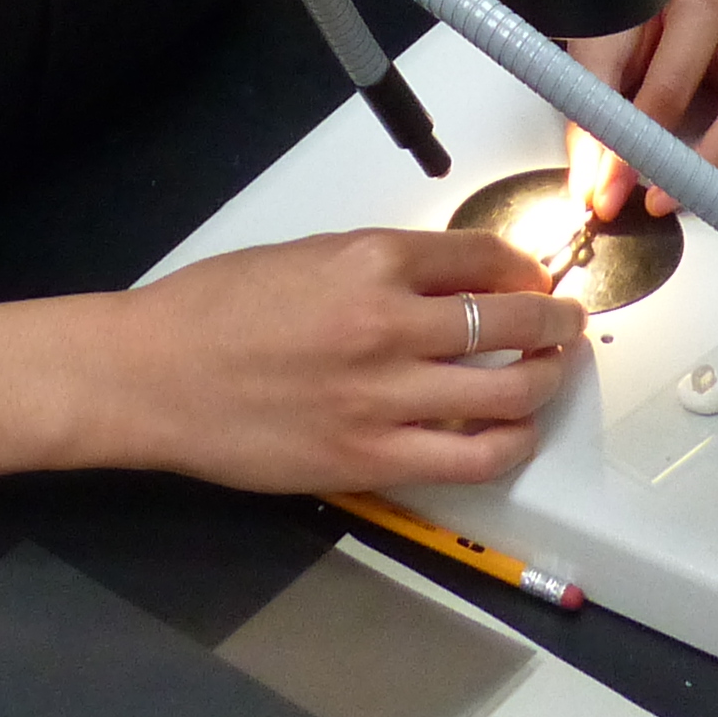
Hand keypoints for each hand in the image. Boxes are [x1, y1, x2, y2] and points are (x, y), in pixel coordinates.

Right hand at [90, 228, 584, 494]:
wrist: (152, 375)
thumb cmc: (212, 310)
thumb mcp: (307, 256)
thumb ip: (381, 267)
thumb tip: (450, 282)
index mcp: (370, 259)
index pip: (484, 256)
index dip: (524, 267)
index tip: (532, 277)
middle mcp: (389, 324)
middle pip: (512, 321)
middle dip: (555, 321)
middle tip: (566, 324)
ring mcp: (384, 397)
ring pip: (508, 393)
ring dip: (545, 383)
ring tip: (551, 376)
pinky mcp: (371, 460)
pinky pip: (469, 458)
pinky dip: (508, 445)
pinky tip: (514, 435)